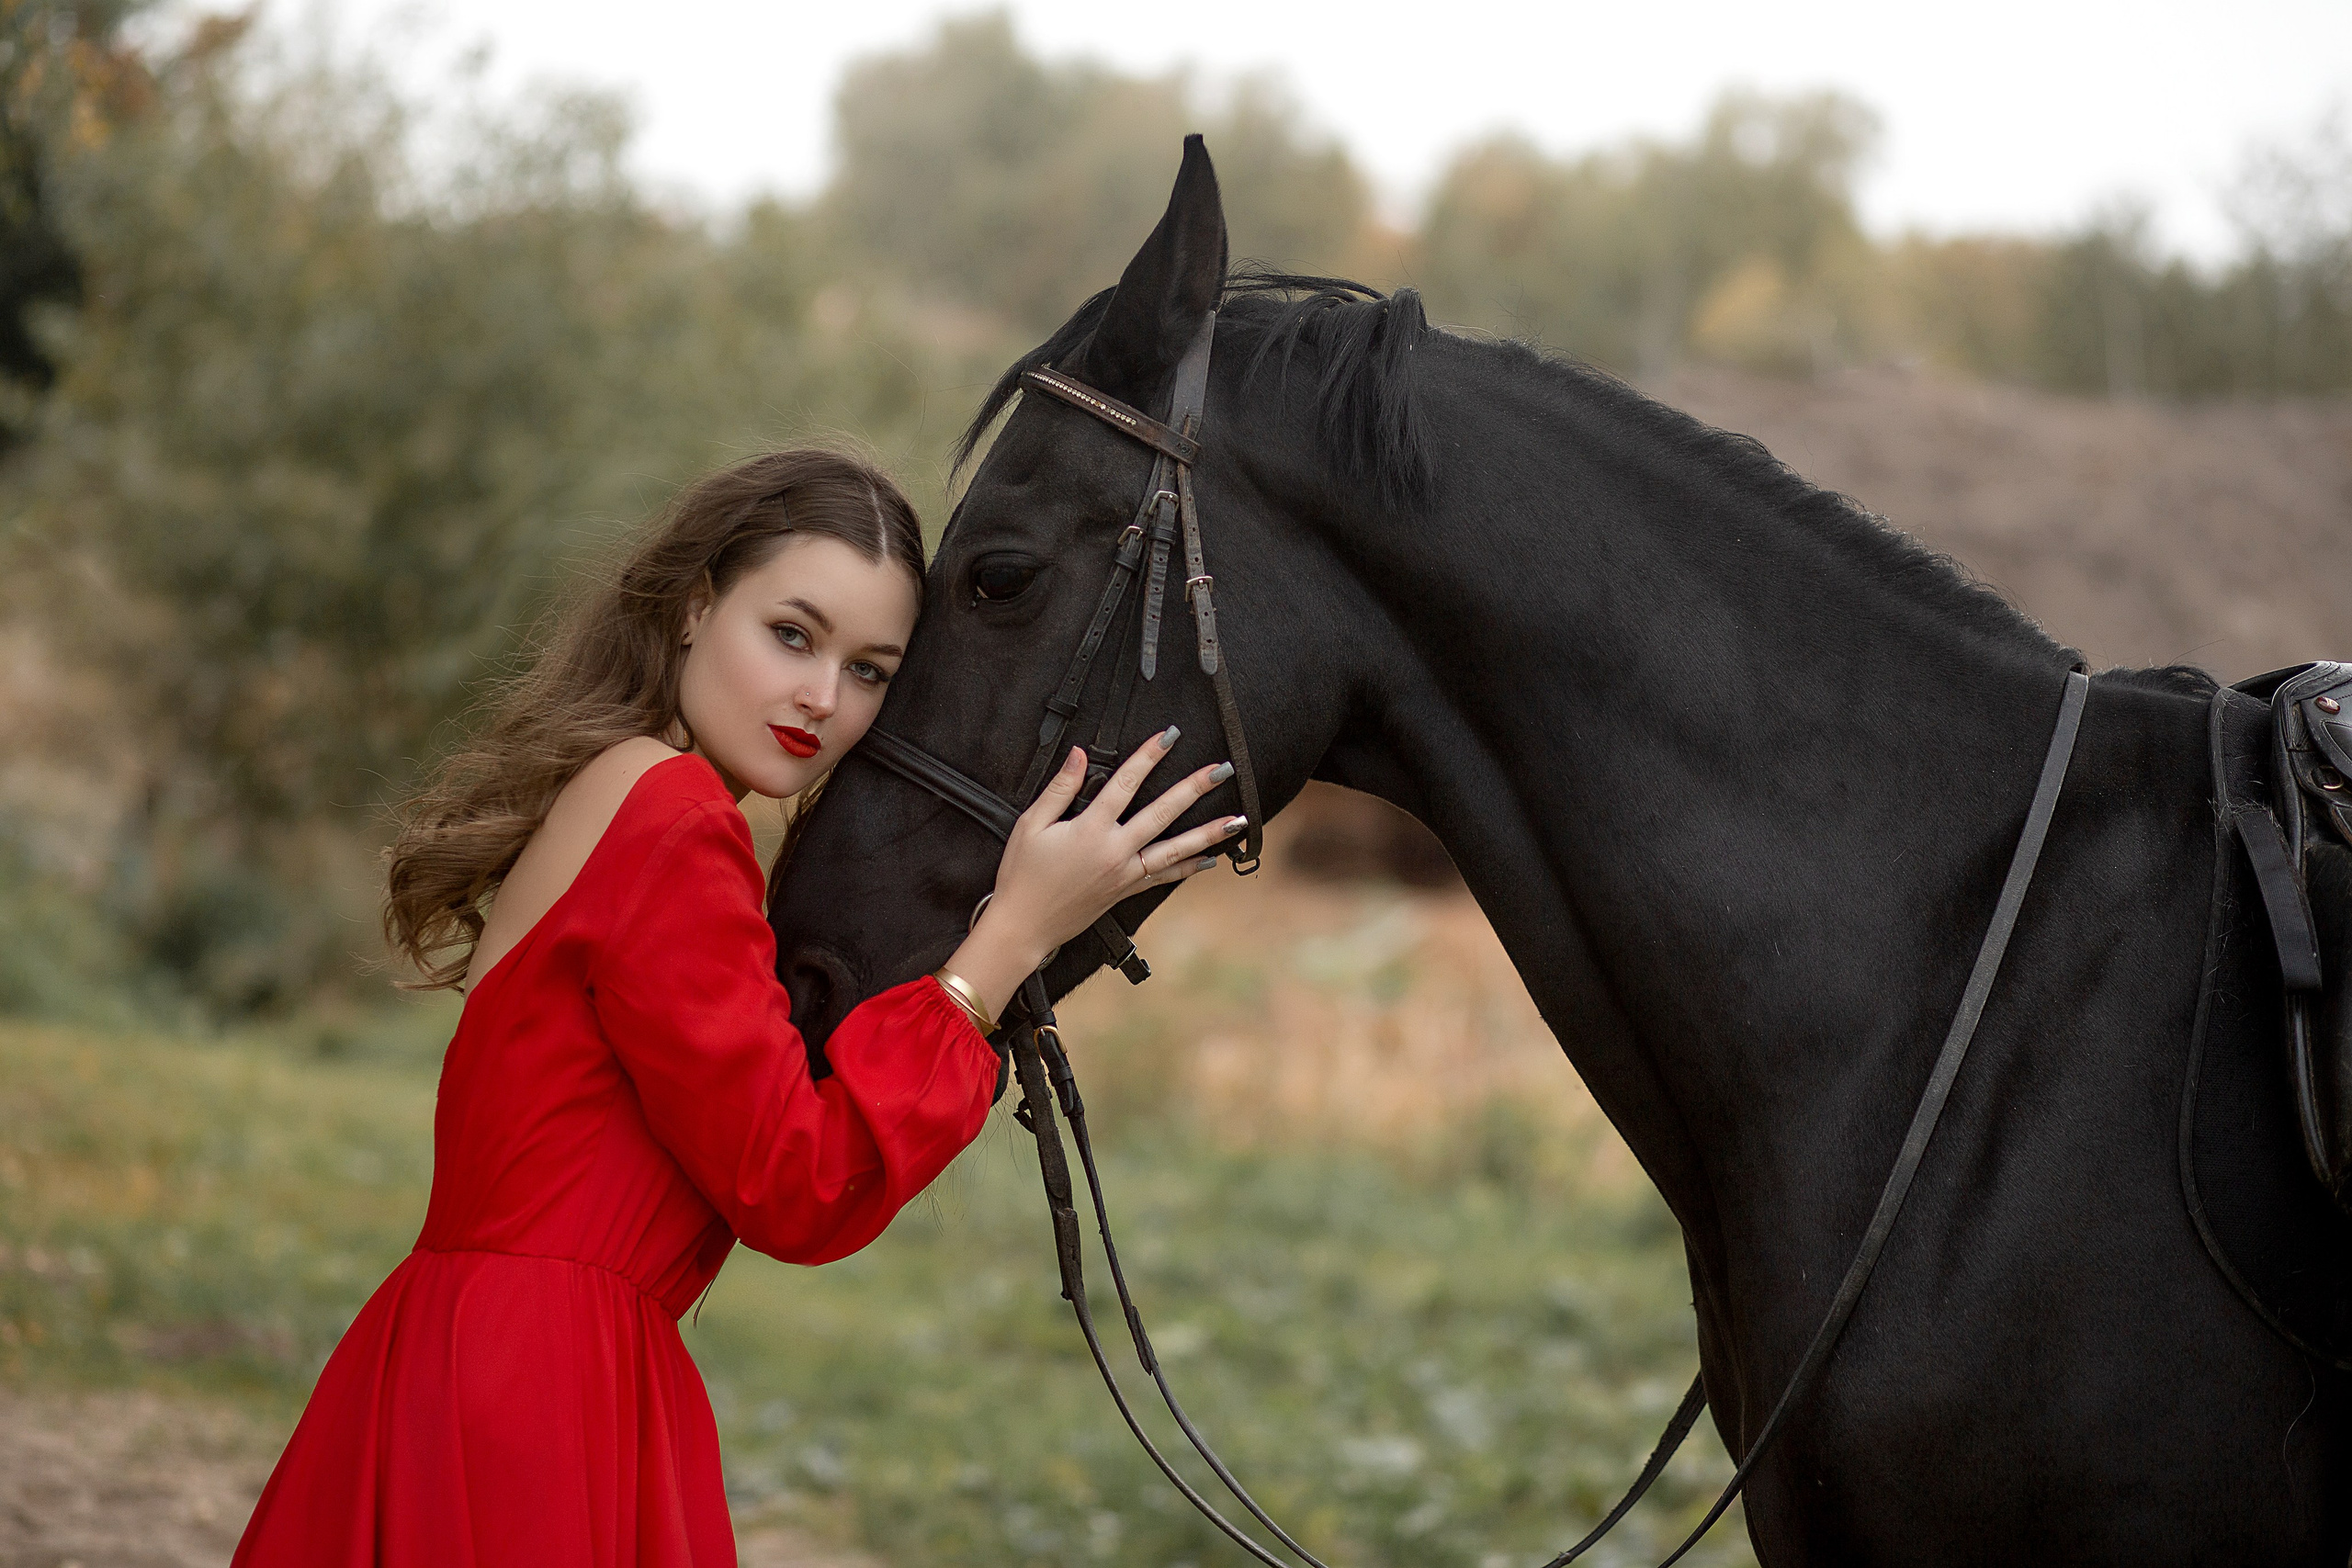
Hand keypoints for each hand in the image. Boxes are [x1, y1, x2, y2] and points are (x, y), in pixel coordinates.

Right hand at [942, 727, 1243, 1019]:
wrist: (1024, 926)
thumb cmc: (1021, 874)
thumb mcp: (1031, 825)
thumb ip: (1059, 789)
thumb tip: (1079, 754)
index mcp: (1089, 830)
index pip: (1125, 783)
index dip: (1148, 756)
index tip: (1170, 735)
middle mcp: (1114, 851)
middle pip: (1162, 813)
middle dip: (1193, 789)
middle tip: (1220, 770)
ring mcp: (1124, 874)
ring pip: (1174, 850)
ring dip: (1207, 833)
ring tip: (1236, 820)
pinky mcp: (1125, 892)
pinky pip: (1164, 877)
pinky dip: (1188, 868)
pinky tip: (1210, 860)